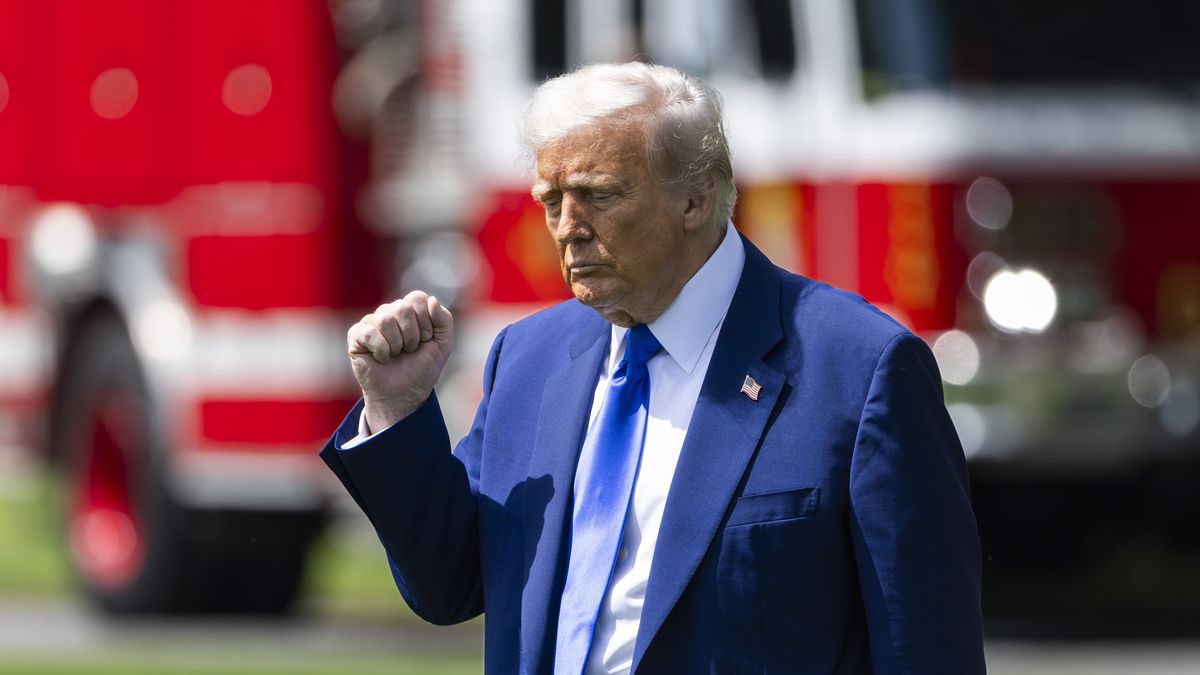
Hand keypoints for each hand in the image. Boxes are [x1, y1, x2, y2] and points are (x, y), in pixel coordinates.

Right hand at [347, 291, 453, 432]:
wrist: (404, 395)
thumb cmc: (422, 369)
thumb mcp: (443, 344)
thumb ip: (444, 320)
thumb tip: (431, 300)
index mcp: (409, 310)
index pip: (416, 298)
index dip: (425, 321)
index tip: (426, 339)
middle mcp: (389, 312)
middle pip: (402, 307)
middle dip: (412, 335)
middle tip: (410, 349)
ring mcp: (371, 323)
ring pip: (385, 319)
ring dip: (397, 344)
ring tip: (396, 354)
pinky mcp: (355, 337)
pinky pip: (368, 333)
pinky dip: (381, 349)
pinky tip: (382, 358)